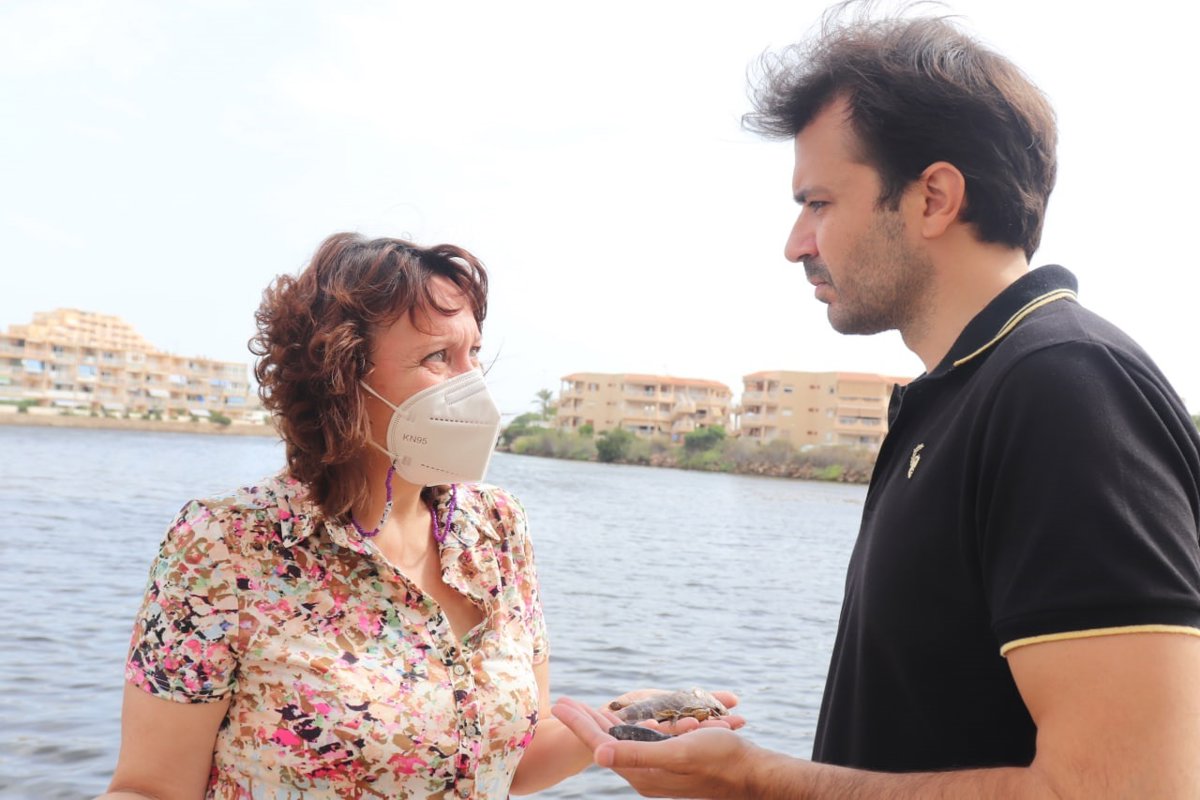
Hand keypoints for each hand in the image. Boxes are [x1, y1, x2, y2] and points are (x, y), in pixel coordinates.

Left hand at [552, 696, 755, 798]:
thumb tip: (596, 753)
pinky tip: (620, 723)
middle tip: (563, 702)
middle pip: (605, 743)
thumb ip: (636, 753)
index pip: (601, 743)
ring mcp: (656, 772)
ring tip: (583, 710)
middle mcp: (644, 775)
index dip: (579, 722)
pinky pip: (636, 746)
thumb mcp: (676, 754)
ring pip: (619, 744)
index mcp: (641, 772)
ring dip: (600, 725)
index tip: (560, 704)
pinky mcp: (668, 766)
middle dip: (583, 722)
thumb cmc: (720, 760)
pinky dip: (622, 730)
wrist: (750, 776)